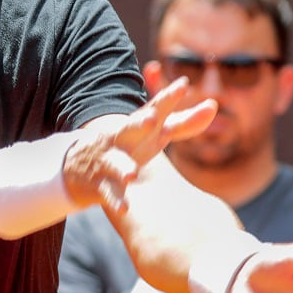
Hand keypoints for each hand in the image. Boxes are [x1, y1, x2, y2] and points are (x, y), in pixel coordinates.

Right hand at [63, 78, 216, 211]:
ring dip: (123, 167)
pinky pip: (109, 193)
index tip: (183, 84)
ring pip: (116, 163)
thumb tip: (213, 106)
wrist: (79, 165)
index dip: (168, 98)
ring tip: (132, 173)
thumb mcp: (155, 134)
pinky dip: (117, 200)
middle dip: (139, 124)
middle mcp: (122, 139)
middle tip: (151, 118)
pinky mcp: (101, 184)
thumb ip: (185, 122)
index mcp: (138, 126)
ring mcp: (109, 161)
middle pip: (130, 129)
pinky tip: (125, 208)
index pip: (154, 108)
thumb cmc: (129, 146)